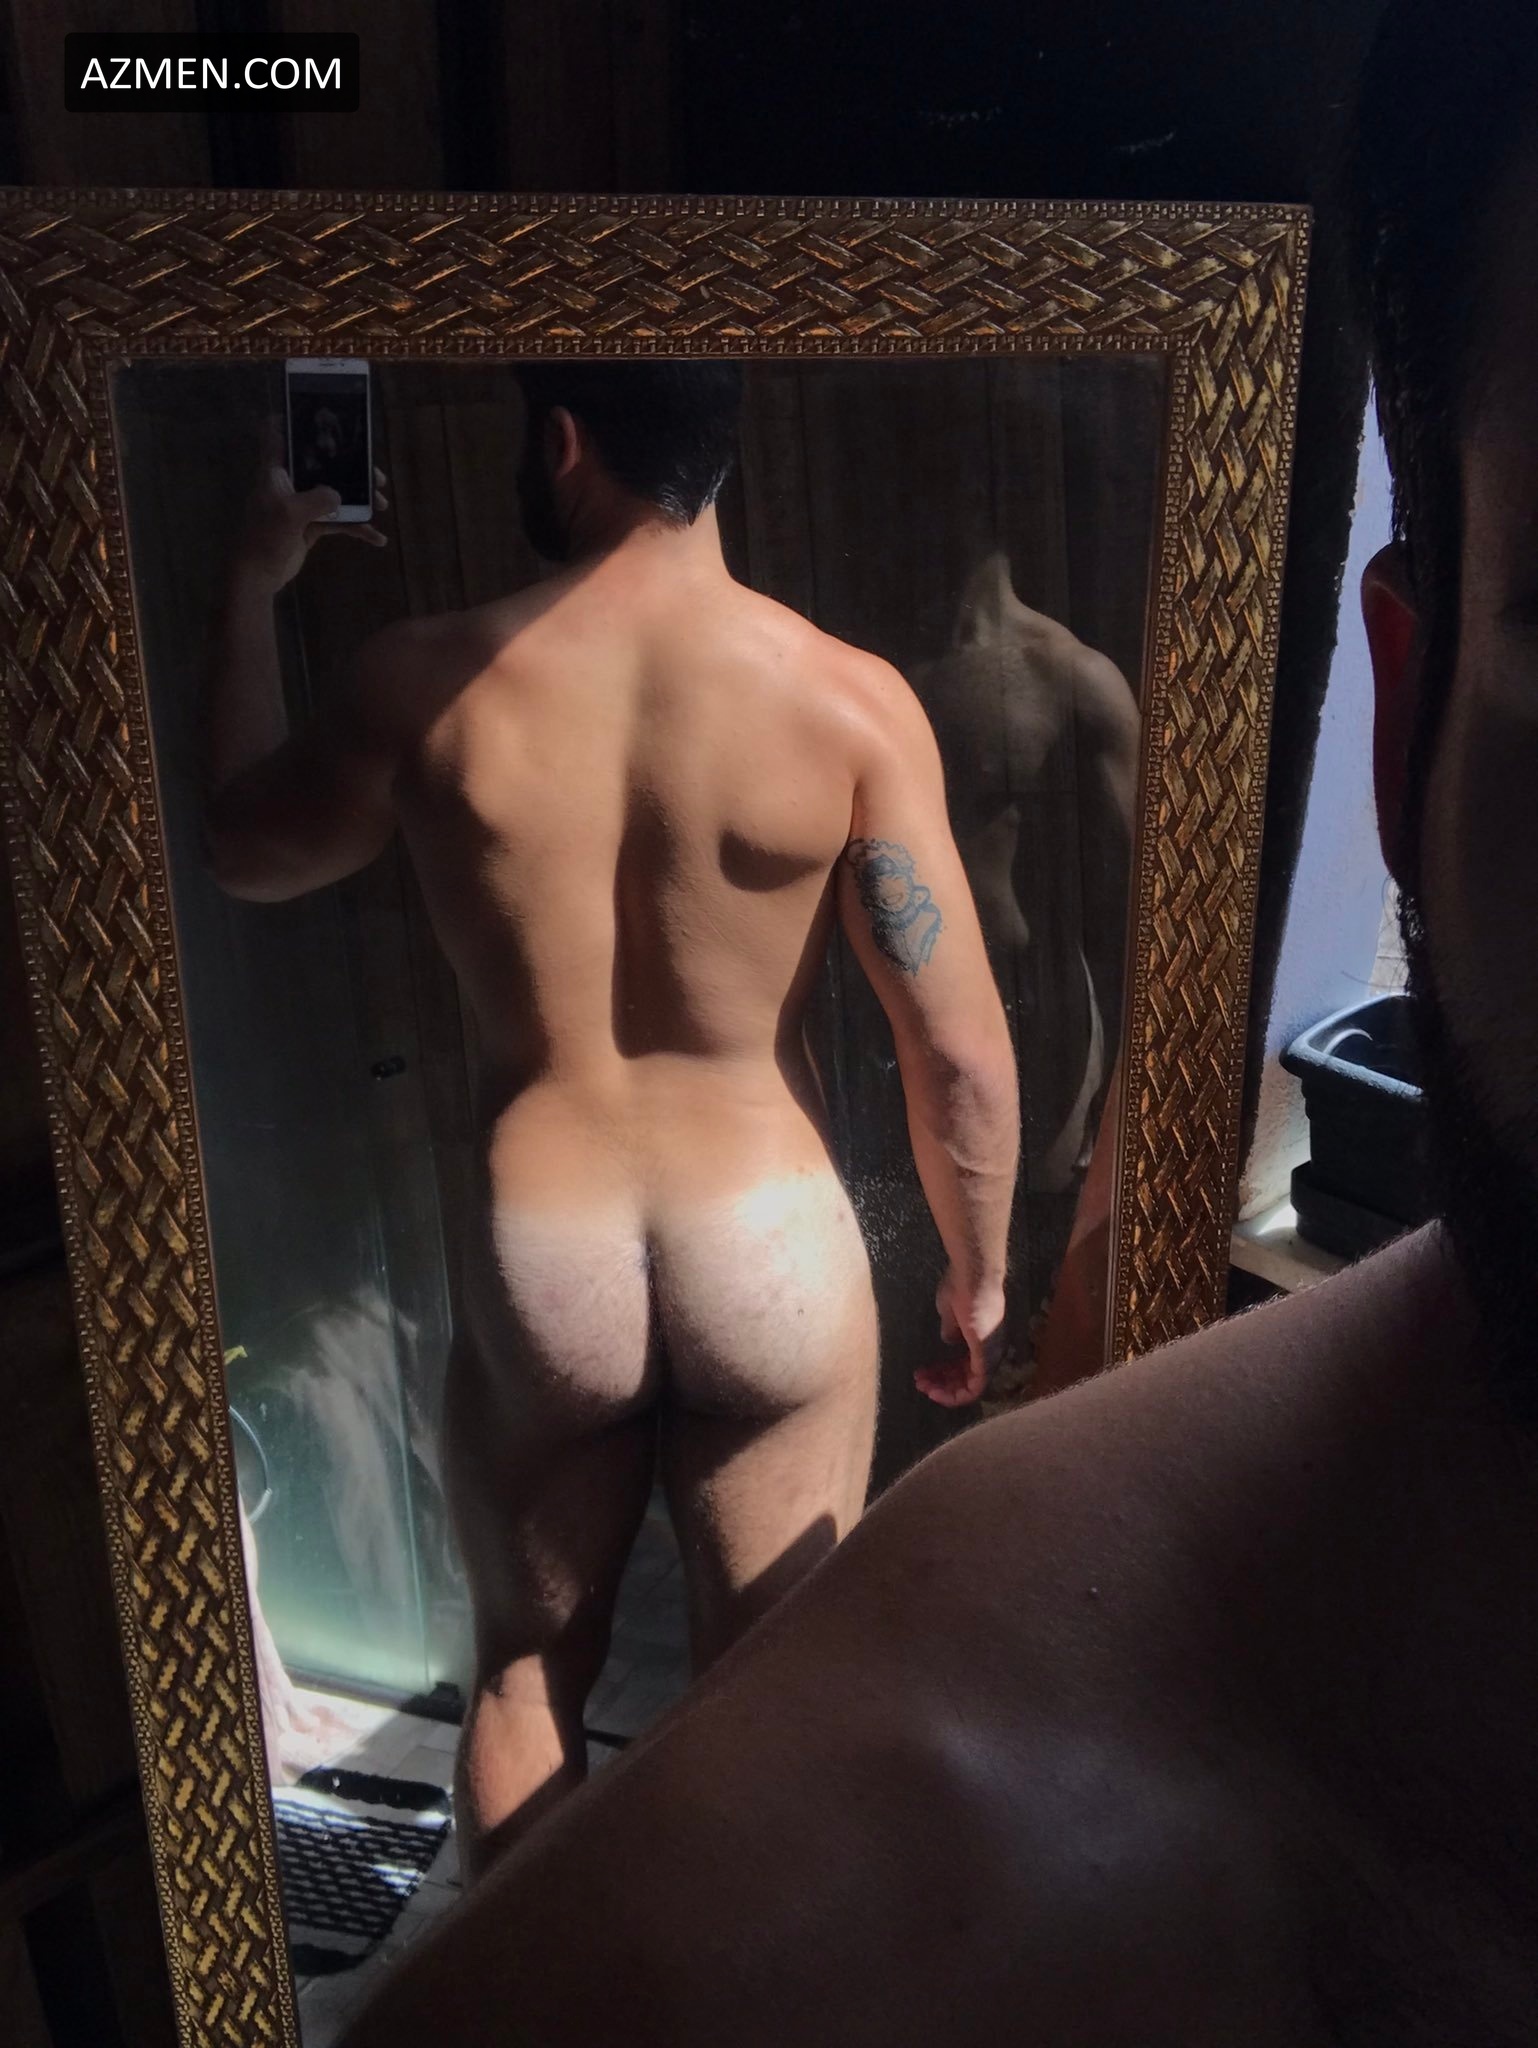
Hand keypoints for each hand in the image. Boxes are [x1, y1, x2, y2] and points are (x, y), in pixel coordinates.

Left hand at [234, 424, 388, 591]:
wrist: (259, 574)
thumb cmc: (265, 537)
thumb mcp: (290, 513)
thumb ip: (317, 499)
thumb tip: (339, 496)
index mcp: (277, 471)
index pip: (277, 434)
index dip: (291, 419)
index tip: (316, 414)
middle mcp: (290, 482)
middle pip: (322, 464)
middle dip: (350, 467)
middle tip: (375, 476)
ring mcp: (303, 504)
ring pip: (336, 492)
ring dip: (360, 498)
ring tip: (382, 504)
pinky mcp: (312, 525)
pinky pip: (340, 521)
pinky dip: (358, 528)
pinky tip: (377, 538)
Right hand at [915, 1268, 1008, 1407]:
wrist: (973, 1275)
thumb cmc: (962, 1286)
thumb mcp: (951, 1312)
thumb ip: (951, 1329)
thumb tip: (950, 1342)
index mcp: (983, 1338)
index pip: (965, 1365)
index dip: (944, 1372)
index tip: (925, 1372)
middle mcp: (991, 1350)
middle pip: (967, 1378)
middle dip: (942, 1384)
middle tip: (920, 1383)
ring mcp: (991, 1355)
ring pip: (971, 1386)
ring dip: (946, 1390)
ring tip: (923, 1386)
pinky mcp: (987, 1358)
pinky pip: (975, 1387)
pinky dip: (955, 1394)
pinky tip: (935, 1392)